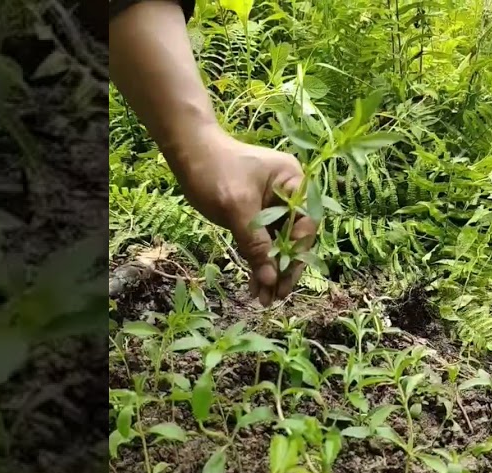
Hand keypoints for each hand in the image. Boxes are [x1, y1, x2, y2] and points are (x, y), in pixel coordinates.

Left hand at [170, 129, 317, 305]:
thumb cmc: (215, 171)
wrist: (187, 154)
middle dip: (284, 268)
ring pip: (278, 245)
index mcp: (293, 183)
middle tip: (276, 296)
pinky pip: (262, 244)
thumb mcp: (237, 208)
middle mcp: (288, 195)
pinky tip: (255, 285)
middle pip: (294, 238)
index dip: (296, 253)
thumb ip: (256, 243)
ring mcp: (272, 207)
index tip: (284, 278)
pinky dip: (258, 263)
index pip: (304, 225)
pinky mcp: (255, 217)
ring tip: (265, 299)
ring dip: (271, 271)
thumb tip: (272, 278)